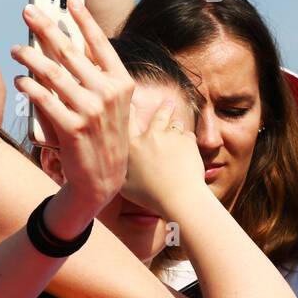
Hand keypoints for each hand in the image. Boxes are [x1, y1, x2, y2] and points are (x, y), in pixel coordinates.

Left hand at [13, 0, 132, 234]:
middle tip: (28, 11)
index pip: (99, 43)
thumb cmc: (100, 134)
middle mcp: (109, 93)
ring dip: (30, 57)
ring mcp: (92, 110)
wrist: (101, 178)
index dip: (83, 19)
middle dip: (45, 27)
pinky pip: (44, 99)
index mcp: (121, 82)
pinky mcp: (73, 127)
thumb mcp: (107, 103)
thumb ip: (89, 76)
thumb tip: (58, 45)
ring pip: (52, 73)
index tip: (67, 0)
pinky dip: (28, 86)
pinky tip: (20, 80)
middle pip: (70, 51)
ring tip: (16, 49)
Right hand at [122, 97, 206, 216]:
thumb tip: (110, 164)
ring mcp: (170, 137)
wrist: (179, 197)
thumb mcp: (124, 186)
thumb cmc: (149, 195)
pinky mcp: (187, 141)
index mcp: (132, 146)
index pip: (127, 120)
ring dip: (175, 125)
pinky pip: (187, 136)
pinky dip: (187, 141)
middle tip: (168, 102)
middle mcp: (150, 136)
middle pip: (158, 115)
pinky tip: (186, 150)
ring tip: (177, 125)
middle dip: (164, 107)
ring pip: (175, 124)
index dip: (128, 108)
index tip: (129, 100)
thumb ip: (118, 170)